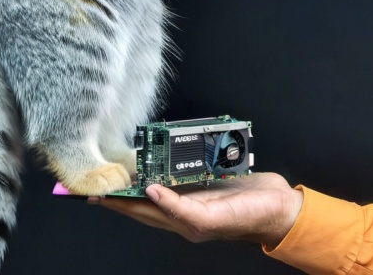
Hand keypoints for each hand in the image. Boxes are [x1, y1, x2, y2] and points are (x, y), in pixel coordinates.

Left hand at [90, 172, 302, 248]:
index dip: (116, 202)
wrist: (281, 206)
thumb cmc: (250, 216)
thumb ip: (180, 210)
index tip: (91, 191)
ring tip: (120, 162)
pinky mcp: (207, 176)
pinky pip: (180, 168)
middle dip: (120, 189)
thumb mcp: (213, 219)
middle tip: (98, 175)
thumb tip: (149, 192)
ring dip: (140, 173)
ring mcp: (195, 191)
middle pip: (144, 198)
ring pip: (160, 181)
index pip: (139, 210)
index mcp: (182, 220)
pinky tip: (159, 151)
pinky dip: (166, 161)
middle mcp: (184, 206)